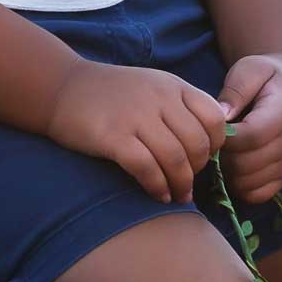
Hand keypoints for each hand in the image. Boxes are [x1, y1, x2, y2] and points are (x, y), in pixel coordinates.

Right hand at [47, 60, 227, 203]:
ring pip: (175, 158)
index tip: (203, 159)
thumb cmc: (114, 94)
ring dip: (180, 184)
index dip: (216, 145)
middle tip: (187, 182)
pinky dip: (156, 185)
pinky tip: (157, 194)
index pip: (214, 117)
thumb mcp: (154, 87)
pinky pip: (146, 167)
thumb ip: (182, 107)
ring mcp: (136, 116)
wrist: (65, 87)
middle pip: (197, 143)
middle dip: (198, 170)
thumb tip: (210, 145)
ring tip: (176, 196)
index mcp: (174, 86)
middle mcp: (159, 98)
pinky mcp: (113, 136)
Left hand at [218, 52, 281, 203]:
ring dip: (228, 172)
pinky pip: (257, 195)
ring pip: (248, 183)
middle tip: (215, 139)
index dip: (225, 137)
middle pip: (245, 165)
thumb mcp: (249, 69)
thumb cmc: (265, 76)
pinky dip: (241, 186)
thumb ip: (235, 89)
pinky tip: (235, 166)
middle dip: (222, 155)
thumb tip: (221, 114)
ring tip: (225, 150)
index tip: (214, 126)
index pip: (250, 137)